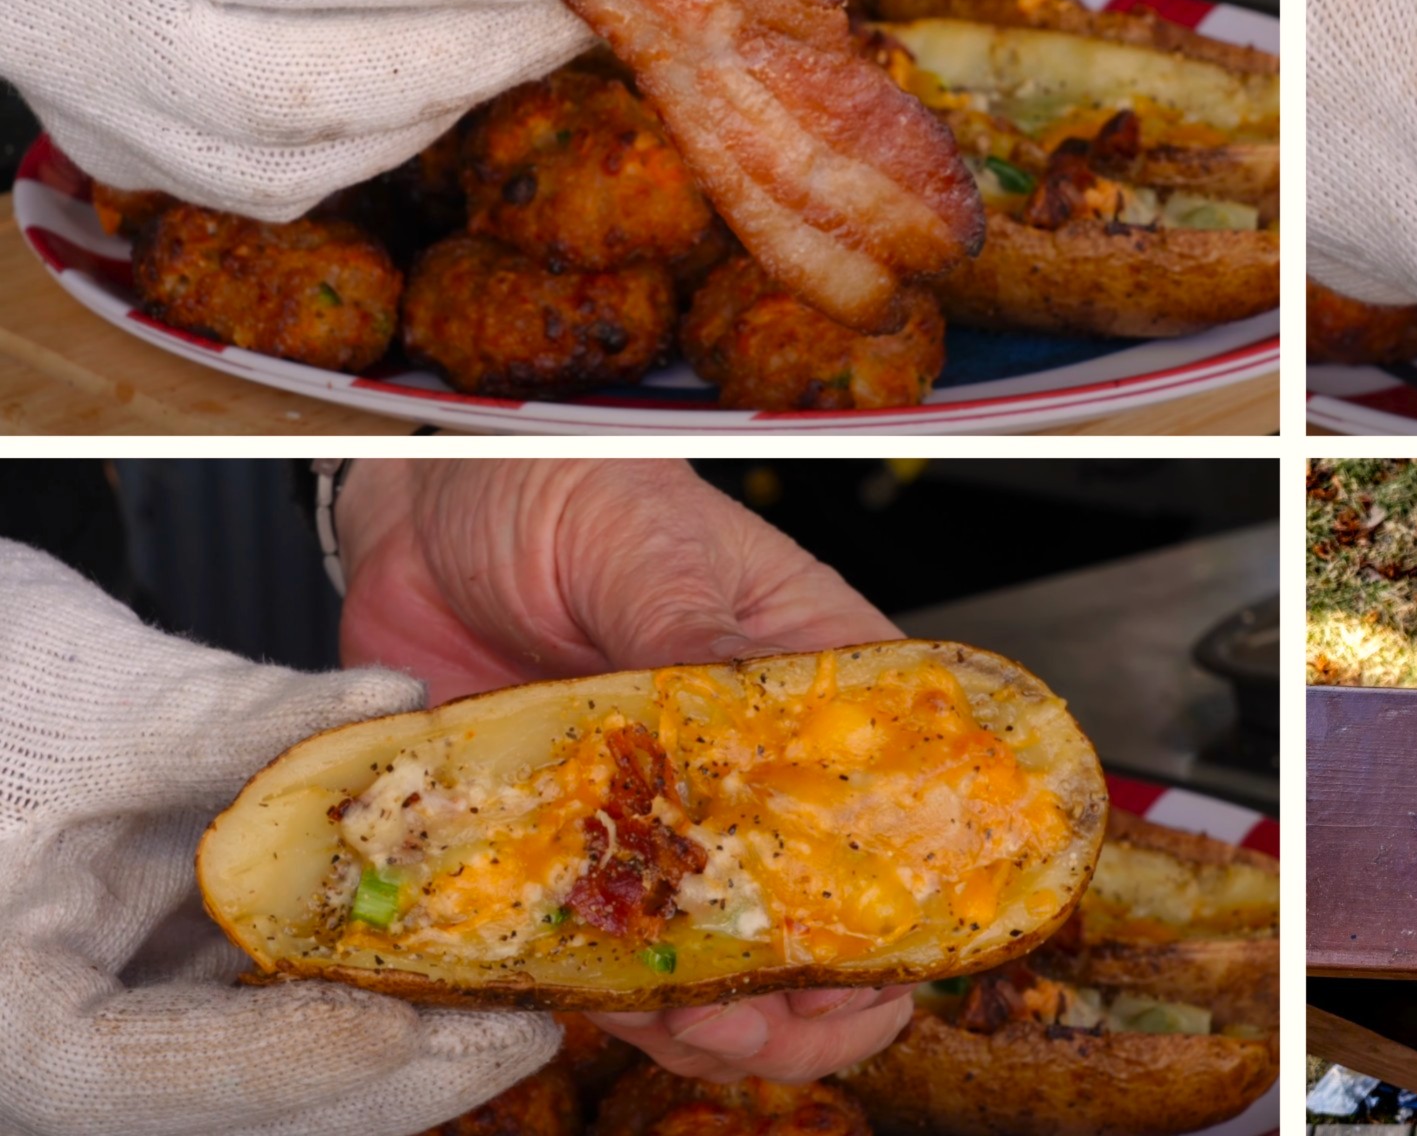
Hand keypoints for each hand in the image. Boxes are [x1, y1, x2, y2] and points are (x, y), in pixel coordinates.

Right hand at [0, 541, 555, 1135]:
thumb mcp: (89, 700)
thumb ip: (233, 718)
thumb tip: (392, 706)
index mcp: (11, 1025)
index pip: (153, 1079)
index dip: (295, 1058)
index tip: (412, 1023)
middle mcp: (68, 1049)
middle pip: (244, 1104)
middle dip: (395, 1069)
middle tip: (529, 1025)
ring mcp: (125, 1021)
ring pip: (278, 1070)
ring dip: (401, 1027)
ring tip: (524, 987)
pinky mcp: (171, 978)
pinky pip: (280, 1006)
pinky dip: (368, 975)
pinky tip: (465, 938)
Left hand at [333, 459, 912, 1081]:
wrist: (424, 500)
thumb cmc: (571, 490)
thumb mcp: (644, 544)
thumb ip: (684, 633)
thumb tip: (723, 716)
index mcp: (805, 691)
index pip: (892, 815)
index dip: (892, 904)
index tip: (858, 957)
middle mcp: (742, 775)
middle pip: (815, 923)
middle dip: (799, 1003)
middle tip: (747, 1022)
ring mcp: (651, 824)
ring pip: (709, 964)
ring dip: (699, 1020)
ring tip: (668, 1024)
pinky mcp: (557, 849)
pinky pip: (585, 950)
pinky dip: (588, 992)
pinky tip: (577, 992)